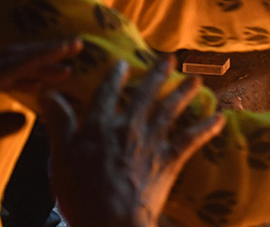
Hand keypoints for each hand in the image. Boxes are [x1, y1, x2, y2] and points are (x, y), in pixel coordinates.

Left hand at [0, 38, 81, 142]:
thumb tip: (23, 120)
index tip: (75, 45)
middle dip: (45, 53)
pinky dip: (19, 78)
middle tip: (76, 48)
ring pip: (6, 66)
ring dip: (35, 66)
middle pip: (12, 57)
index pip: (15, 64)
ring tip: (63, 72)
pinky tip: (34, 85)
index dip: (46, 54)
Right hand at [42, 56, 223, 226]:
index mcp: (100, 126)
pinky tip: (220, 117)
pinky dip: (206, 128)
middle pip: (146, 94)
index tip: (122, 63)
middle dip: (159, 74)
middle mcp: (129, 128)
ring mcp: (152, 143)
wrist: (111, 221)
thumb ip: (59, 124)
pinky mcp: (170, 160)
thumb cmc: (80, 194)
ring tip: (196, 79)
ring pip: (171, 110)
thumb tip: (49, 93)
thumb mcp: (60, 158)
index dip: (114, 77)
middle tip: (172, 58)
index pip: (107, 94)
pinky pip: (192, 139)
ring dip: (184, 93)